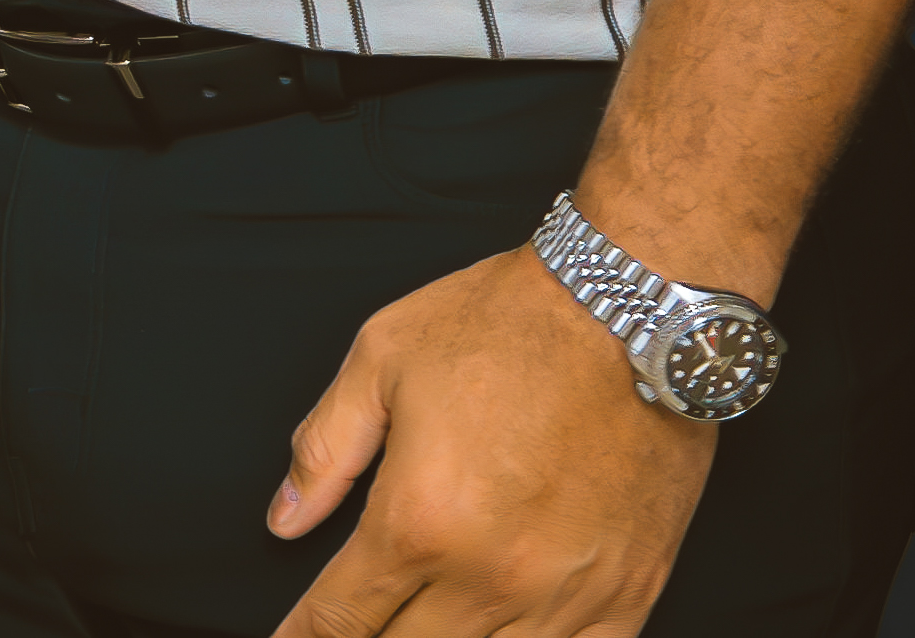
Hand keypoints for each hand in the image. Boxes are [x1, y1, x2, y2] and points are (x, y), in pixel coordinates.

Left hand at [264, 245, 715, 637]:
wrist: (629, 311)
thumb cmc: (508, 325)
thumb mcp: (380, 360)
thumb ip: (325, 450)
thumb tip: (285, 519)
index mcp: (419, 519)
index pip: (343, 615)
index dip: (305, 636)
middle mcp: (489, 575)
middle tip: (352, 631)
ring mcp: (564, 596)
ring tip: (420, 627)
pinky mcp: (628, 596)